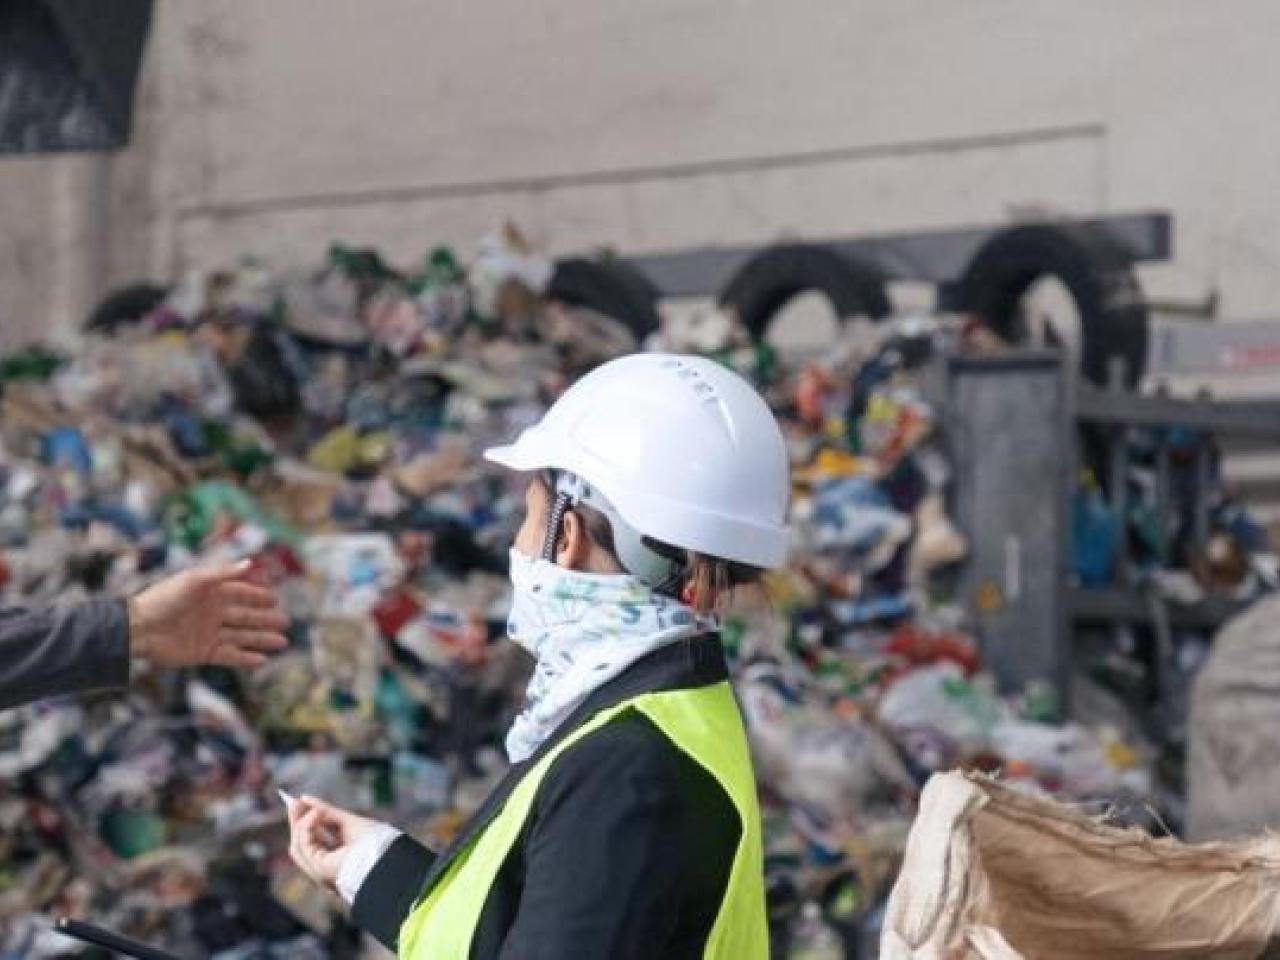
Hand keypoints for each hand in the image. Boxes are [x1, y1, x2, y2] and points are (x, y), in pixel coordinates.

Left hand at [128, 561, 287, 668]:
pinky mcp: (203, 653)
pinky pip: (229, 656)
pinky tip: (262, 660)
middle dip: (266, 619)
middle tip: (286, 622)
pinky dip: (246, 658)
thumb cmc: (163, 599)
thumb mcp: (195, 580)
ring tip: (282, 643)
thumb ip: (224, 574)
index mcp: (211, 593)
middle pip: (245, 616)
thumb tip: (250, 562)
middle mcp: (212, 613)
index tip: (275, 599)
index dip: (258, 596)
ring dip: (262, 639)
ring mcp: (209, 634)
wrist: (138, 628)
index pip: (241, 593)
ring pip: (242, 637)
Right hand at [286, 795, 382, 892]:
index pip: (314, 843)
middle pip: (302, 847)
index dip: (306, 824)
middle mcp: (326, 872)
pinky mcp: (320, 870)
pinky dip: (306, 828)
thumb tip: (305, 799)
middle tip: (294, 802)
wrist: (388, 857)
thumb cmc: (375, 842)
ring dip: (297, 824)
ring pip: (298, 848)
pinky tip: (315, 813)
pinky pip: (303, 847)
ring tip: (298, 803)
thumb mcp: (348, 822)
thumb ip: (327, 813)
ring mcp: (321, 874)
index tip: (300, 804)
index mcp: (336, 862)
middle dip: (297, 823)